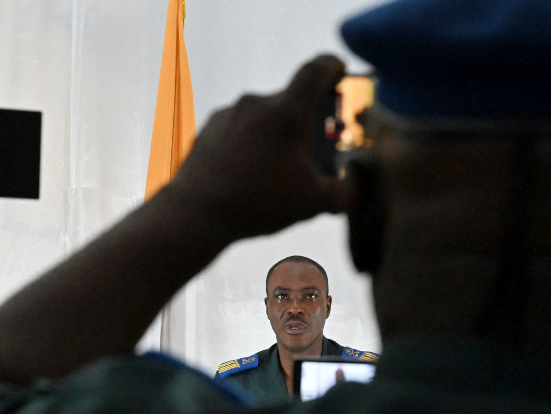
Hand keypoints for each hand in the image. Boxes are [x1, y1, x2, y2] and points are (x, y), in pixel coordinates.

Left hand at [168, 54, 345, 240]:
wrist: (196, 212)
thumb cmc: (257, 204)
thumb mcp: (312, 204)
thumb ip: (342, 194)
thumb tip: (354, 190)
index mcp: (287, 112)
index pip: (316, 69)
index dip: (332, 65)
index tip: (339, 69)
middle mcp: (258, 102)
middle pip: (291, 99)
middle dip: (305, 119)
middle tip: (313, 146)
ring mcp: (230, 112)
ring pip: (264, 115)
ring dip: (276, 133)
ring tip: (277, 167)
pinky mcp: (210, 126)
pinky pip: (240, 126)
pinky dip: (250, 141)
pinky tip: (250, 171)